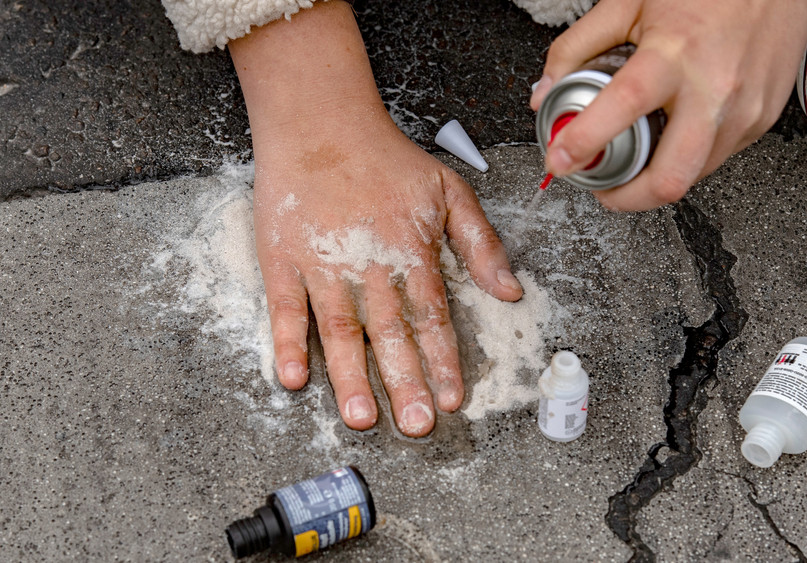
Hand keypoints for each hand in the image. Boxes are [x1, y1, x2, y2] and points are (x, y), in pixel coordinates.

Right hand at [230, 1, 521, 436]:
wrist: (320, 121)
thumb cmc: (387, 157)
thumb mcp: (449, 191)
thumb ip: (480, 244)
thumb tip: (509, 291)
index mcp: (410, 251)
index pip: (432, 317)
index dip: (443, 360)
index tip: (452, 399)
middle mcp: (368, 264)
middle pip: (389, 333)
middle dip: (405, 381)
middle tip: (415, 425)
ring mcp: (322, 264)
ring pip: (338, 329)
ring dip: (349, 376)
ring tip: (360, 416)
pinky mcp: (283, 260)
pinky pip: (284, 309)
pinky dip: (286, 343)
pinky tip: (291, 378)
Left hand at [530, 0, 806, 209]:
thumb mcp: (629, 2)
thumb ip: (578, 48)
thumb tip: (545, 93)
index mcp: (675, 53)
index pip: (624, 107)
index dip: (585, 141)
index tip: (559, 161)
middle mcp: (714, 89)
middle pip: (669, 177)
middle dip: (627, 198)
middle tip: (604, 189)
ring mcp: (743, 111)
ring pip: (693, 177)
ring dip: (656, 178)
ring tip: (637, 156)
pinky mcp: (761, 121)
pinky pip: (715, 158)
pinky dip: (686, 157)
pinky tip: (675, 133)